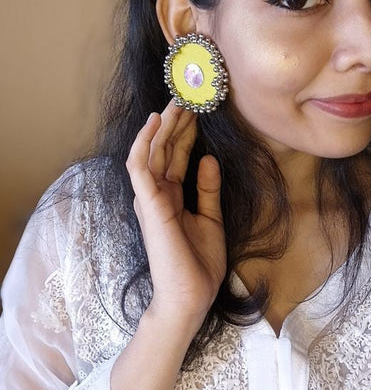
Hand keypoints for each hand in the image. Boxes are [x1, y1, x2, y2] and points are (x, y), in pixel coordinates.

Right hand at [126, 102, 225, 333]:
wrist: (191, 295)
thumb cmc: (199, 263)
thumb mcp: (210, 218)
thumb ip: (206, 189)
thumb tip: (207, 158)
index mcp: (172, 196)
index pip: (177, 155)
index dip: (186, 131)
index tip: (197, 108)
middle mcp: (158, 193)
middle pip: (165, 148)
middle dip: (176, 121)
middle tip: (189, 94)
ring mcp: (150, 197)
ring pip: (152, 151)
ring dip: (162, 124)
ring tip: (176, 100)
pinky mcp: (148, 203)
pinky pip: (140, 166)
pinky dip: (146, 142)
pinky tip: (156, 122)